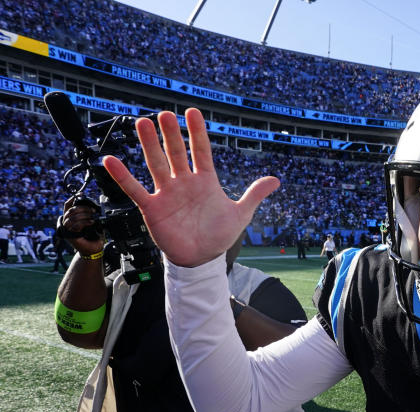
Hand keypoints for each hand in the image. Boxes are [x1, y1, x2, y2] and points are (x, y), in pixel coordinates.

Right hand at [59, 196, 104, 256]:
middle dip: (83, 208)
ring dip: (84, 215)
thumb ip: (89, 214)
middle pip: (70, 210)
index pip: (67, 206)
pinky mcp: (70, 235)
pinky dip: (84, 222)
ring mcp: (67, 230)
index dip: (73, 199)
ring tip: (93, 217)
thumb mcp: (92, 222)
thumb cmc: (94, 237)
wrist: (94, 250)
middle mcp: (67, 223)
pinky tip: (91, 222)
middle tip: (93, 210)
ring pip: (72, 217)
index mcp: (71, 218)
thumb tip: (92, 205)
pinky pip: (75, 224)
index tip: (81, 194)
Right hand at [102, 109, 279, 266]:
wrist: (202, 259)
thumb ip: (254, 195)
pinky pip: (135, 189)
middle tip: (165, 114)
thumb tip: (276, 180)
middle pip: (176, 153)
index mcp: (205, 181)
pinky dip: (123, 176)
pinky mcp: (152, 208)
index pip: (201, 151)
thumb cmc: (218, 235)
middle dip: (171, 134)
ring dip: (149, 145)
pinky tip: (111, 160)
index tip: (192, 112)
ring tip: (143, 123)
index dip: (197, 133)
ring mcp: (167, 193)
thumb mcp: (241, 213)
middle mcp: (184, 182)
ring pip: (156, 164)